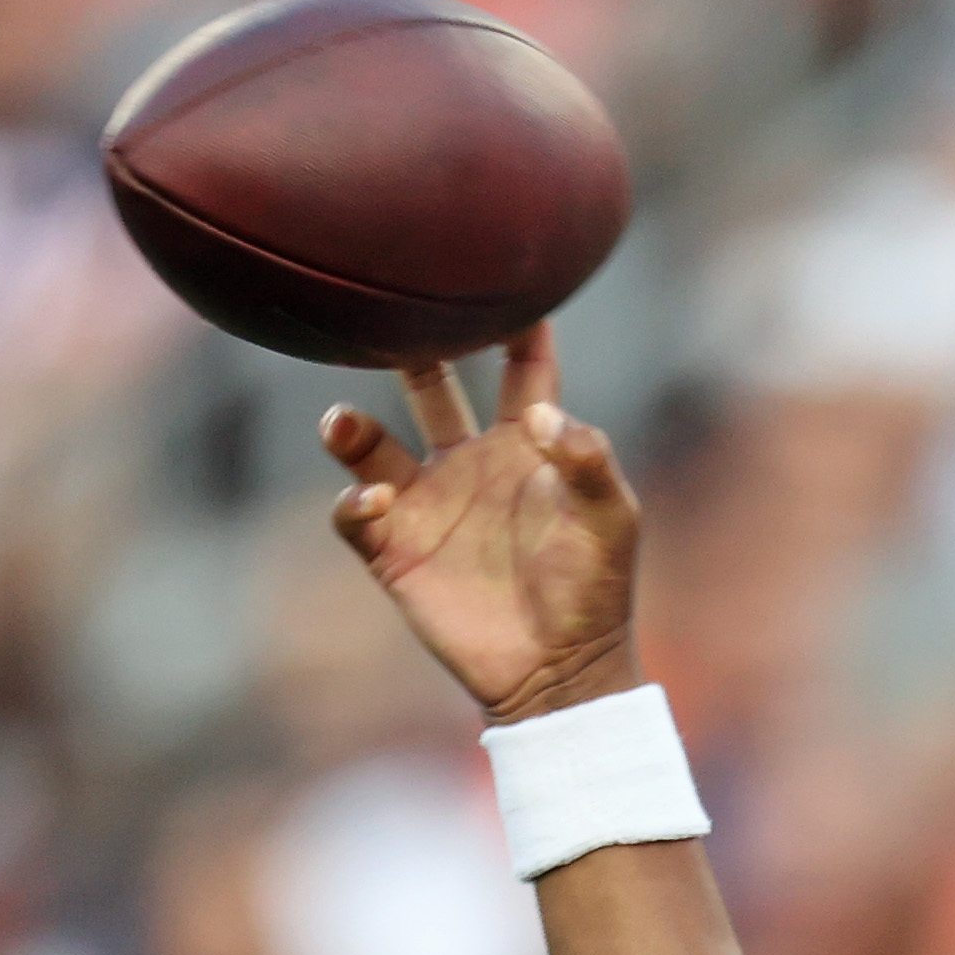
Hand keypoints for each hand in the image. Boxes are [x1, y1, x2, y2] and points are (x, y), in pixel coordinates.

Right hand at [321, 324, 642, 721]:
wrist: (562, 674)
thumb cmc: (594, 593)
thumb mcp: (611, 520)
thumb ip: (588, 457)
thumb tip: (538, 413)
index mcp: (522, 444)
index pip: (516, 365)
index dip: (512, 322)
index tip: (500, 280)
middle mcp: (468, 462)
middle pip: (426, 383)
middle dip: (407, 347)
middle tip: (385, 320)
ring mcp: (428, 506)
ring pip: (369, 445)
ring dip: (349, 428)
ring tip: (343, 424)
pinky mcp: (397, 553)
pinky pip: (354, 513)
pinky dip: (354, 502)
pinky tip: (378, 504)